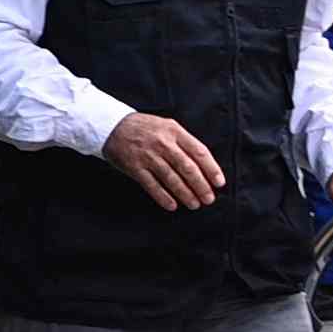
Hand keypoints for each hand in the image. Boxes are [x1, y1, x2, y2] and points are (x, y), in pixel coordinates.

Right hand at [102, 109, 225, 209]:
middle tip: (208, 199)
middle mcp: (163, 143)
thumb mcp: (167, 126)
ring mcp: (149, 156)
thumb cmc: (145, 128)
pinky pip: (152, 186)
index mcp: (174, 131)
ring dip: (185, 194)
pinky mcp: (136, 168)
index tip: (219, 182)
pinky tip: (173, 205)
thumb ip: (183, 142)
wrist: (113, 126)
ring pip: (172, 179)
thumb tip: (202, 165)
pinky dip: (164, 197)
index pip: (199, 152)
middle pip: (188, 168)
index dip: (211, 169)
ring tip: (194, 204)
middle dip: (201, 186)